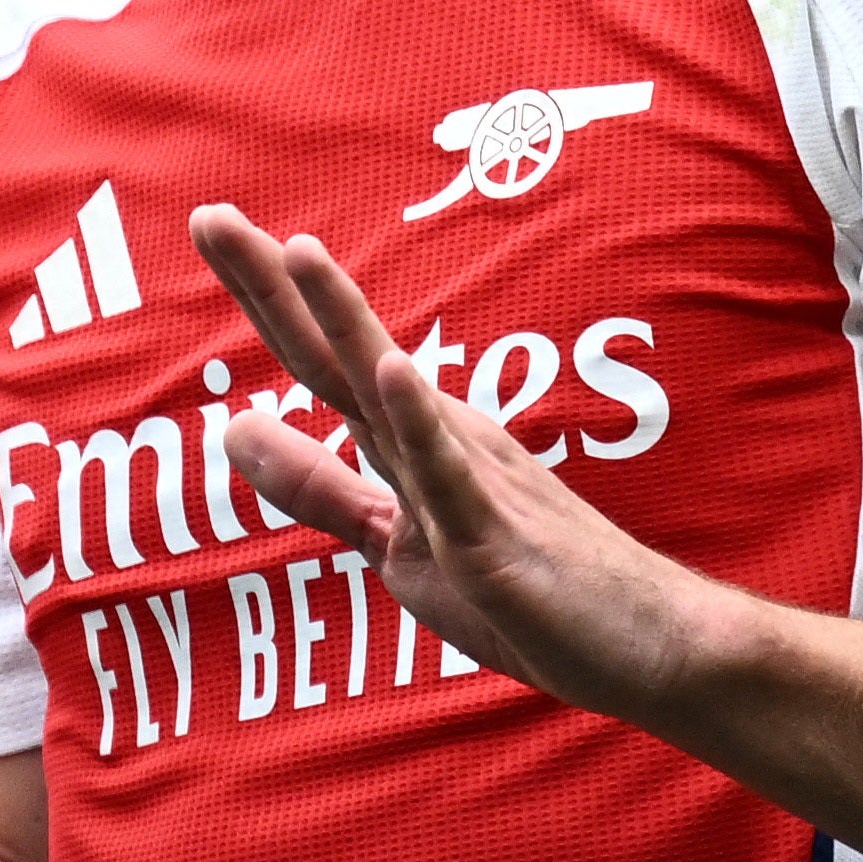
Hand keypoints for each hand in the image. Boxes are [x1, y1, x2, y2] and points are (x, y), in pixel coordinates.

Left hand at [190, 206, 732, 727]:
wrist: (653, 646)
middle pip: (340, 353)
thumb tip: (232, 427)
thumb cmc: (530, 592)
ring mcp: (470, 481)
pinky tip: (391, 368)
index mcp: (415, 439)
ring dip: (347, 322)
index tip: (211, 226)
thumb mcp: (398, 544)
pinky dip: (420, 422)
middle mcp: (441, 438)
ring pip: (394, 393)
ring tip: (300, 251)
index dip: (265, 297)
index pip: (322, 359)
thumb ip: (319, 488)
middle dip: (275, 286)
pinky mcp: (494, 535)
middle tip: (209, 215)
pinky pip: (451, 475)